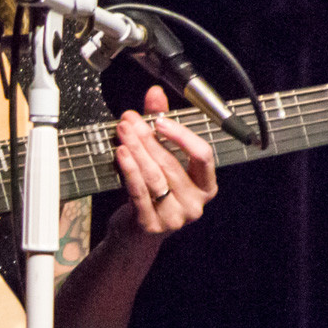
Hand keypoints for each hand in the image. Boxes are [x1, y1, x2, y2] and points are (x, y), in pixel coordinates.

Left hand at [111, 85, 217, 237]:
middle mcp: (195, 204)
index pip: (203, 155)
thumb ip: (161, 125)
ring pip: (154, 177)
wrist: (135, 234)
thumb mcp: (160, 157)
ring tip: (123, 132)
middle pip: (172, 164)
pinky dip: (129, 170)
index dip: (182, 136)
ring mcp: (174, 217)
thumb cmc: (153, 191)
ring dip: (136, 151)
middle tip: (130, 121)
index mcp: (206, 186)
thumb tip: (155, 93)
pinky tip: (121, 154)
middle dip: (148, 139)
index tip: (160, 121)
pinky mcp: (151, 225)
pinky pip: (139, 192)